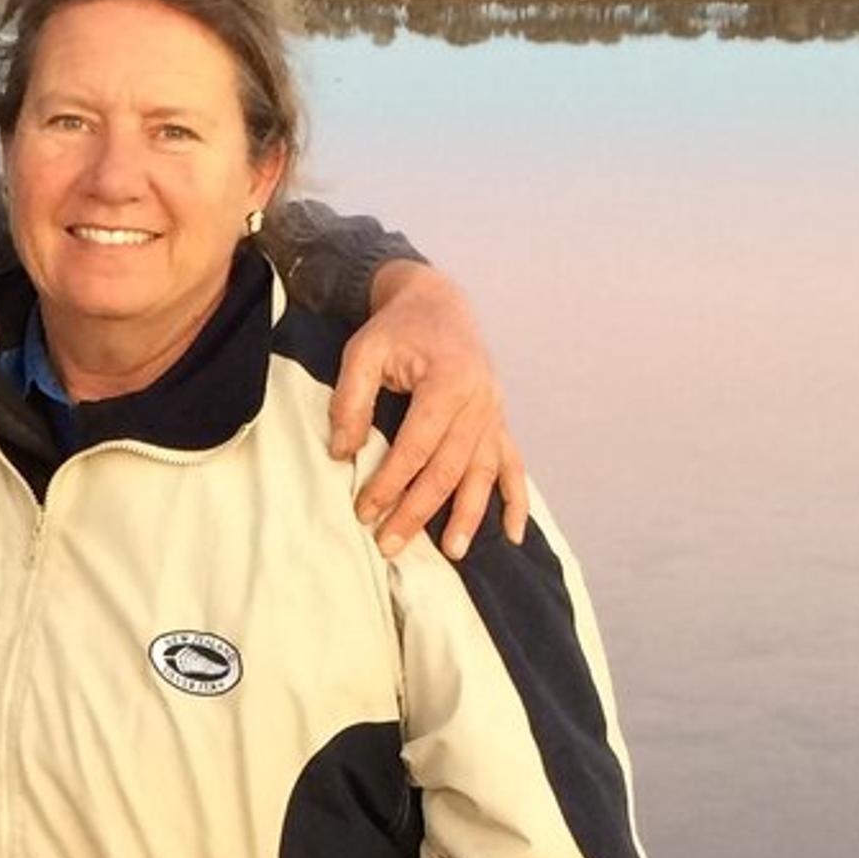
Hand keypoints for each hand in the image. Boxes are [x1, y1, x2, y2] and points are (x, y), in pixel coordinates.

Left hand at [331, 263, 531, 558]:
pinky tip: (513, 534)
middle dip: (419, 510)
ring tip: (452, 554)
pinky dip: (516, 501)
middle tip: (390, 544)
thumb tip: (343, 453)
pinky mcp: (498, 422)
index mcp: (448, 380)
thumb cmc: (397, 329)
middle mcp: (479, 400)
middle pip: (449, 467)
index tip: (364, 511)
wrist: (438, 304)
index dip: (390, 482)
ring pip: (483, 473)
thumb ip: (350, 401)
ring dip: (468, 516)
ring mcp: (494, 413)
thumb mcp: (363, 352)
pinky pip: (512, 465)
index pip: (417, 445)